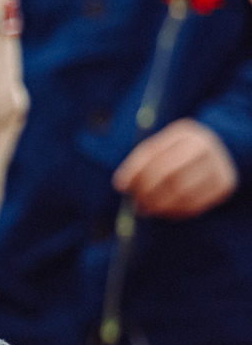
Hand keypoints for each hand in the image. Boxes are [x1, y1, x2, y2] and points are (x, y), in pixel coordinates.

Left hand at [114, 118, 238, 218]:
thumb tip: (121, 184)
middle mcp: (203, 145)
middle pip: (167, 172)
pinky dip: (175, 211)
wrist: (218, 157)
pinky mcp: (225, 184)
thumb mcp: (161, 150)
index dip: (134, 171)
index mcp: (183, 132)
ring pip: (181, 191)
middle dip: (147, 191)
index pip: (152, 153)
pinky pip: (195, 203)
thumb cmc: (177, 155)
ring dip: (159, 205)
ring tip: (147, 210)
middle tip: (136, 203)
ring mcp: (218, 164)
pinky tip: (165, 212)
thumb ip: (140, 164)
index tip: (120, 186)